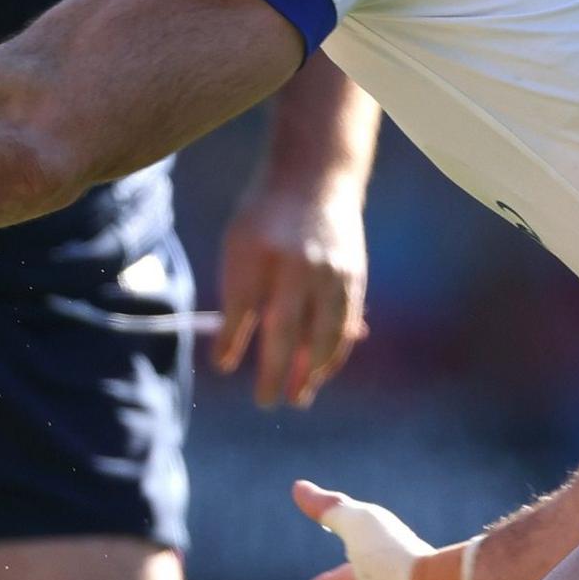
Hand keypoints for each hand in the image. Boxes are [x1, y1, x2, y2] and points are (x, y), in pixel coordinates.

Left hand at [215, 180, 367, 407]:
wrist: (315, 178)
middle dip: (275, 371)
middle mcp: (296, 264)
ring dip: (311, 372)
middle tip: (266, 400)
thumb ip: (238, 292)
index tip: (225, 366)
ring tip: (298, 395)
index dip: (233, 341)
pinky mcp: (353, 277)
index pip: (242, 308)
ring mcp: (330, 272)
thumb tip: (234, 346)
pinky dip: (334, 352)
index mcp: (257, 253)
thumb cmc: (265, 218)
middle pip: (285, 329)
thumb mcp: (238, 242)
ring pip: (323, 334)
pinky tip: (320, 370)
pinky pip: (345, 325)